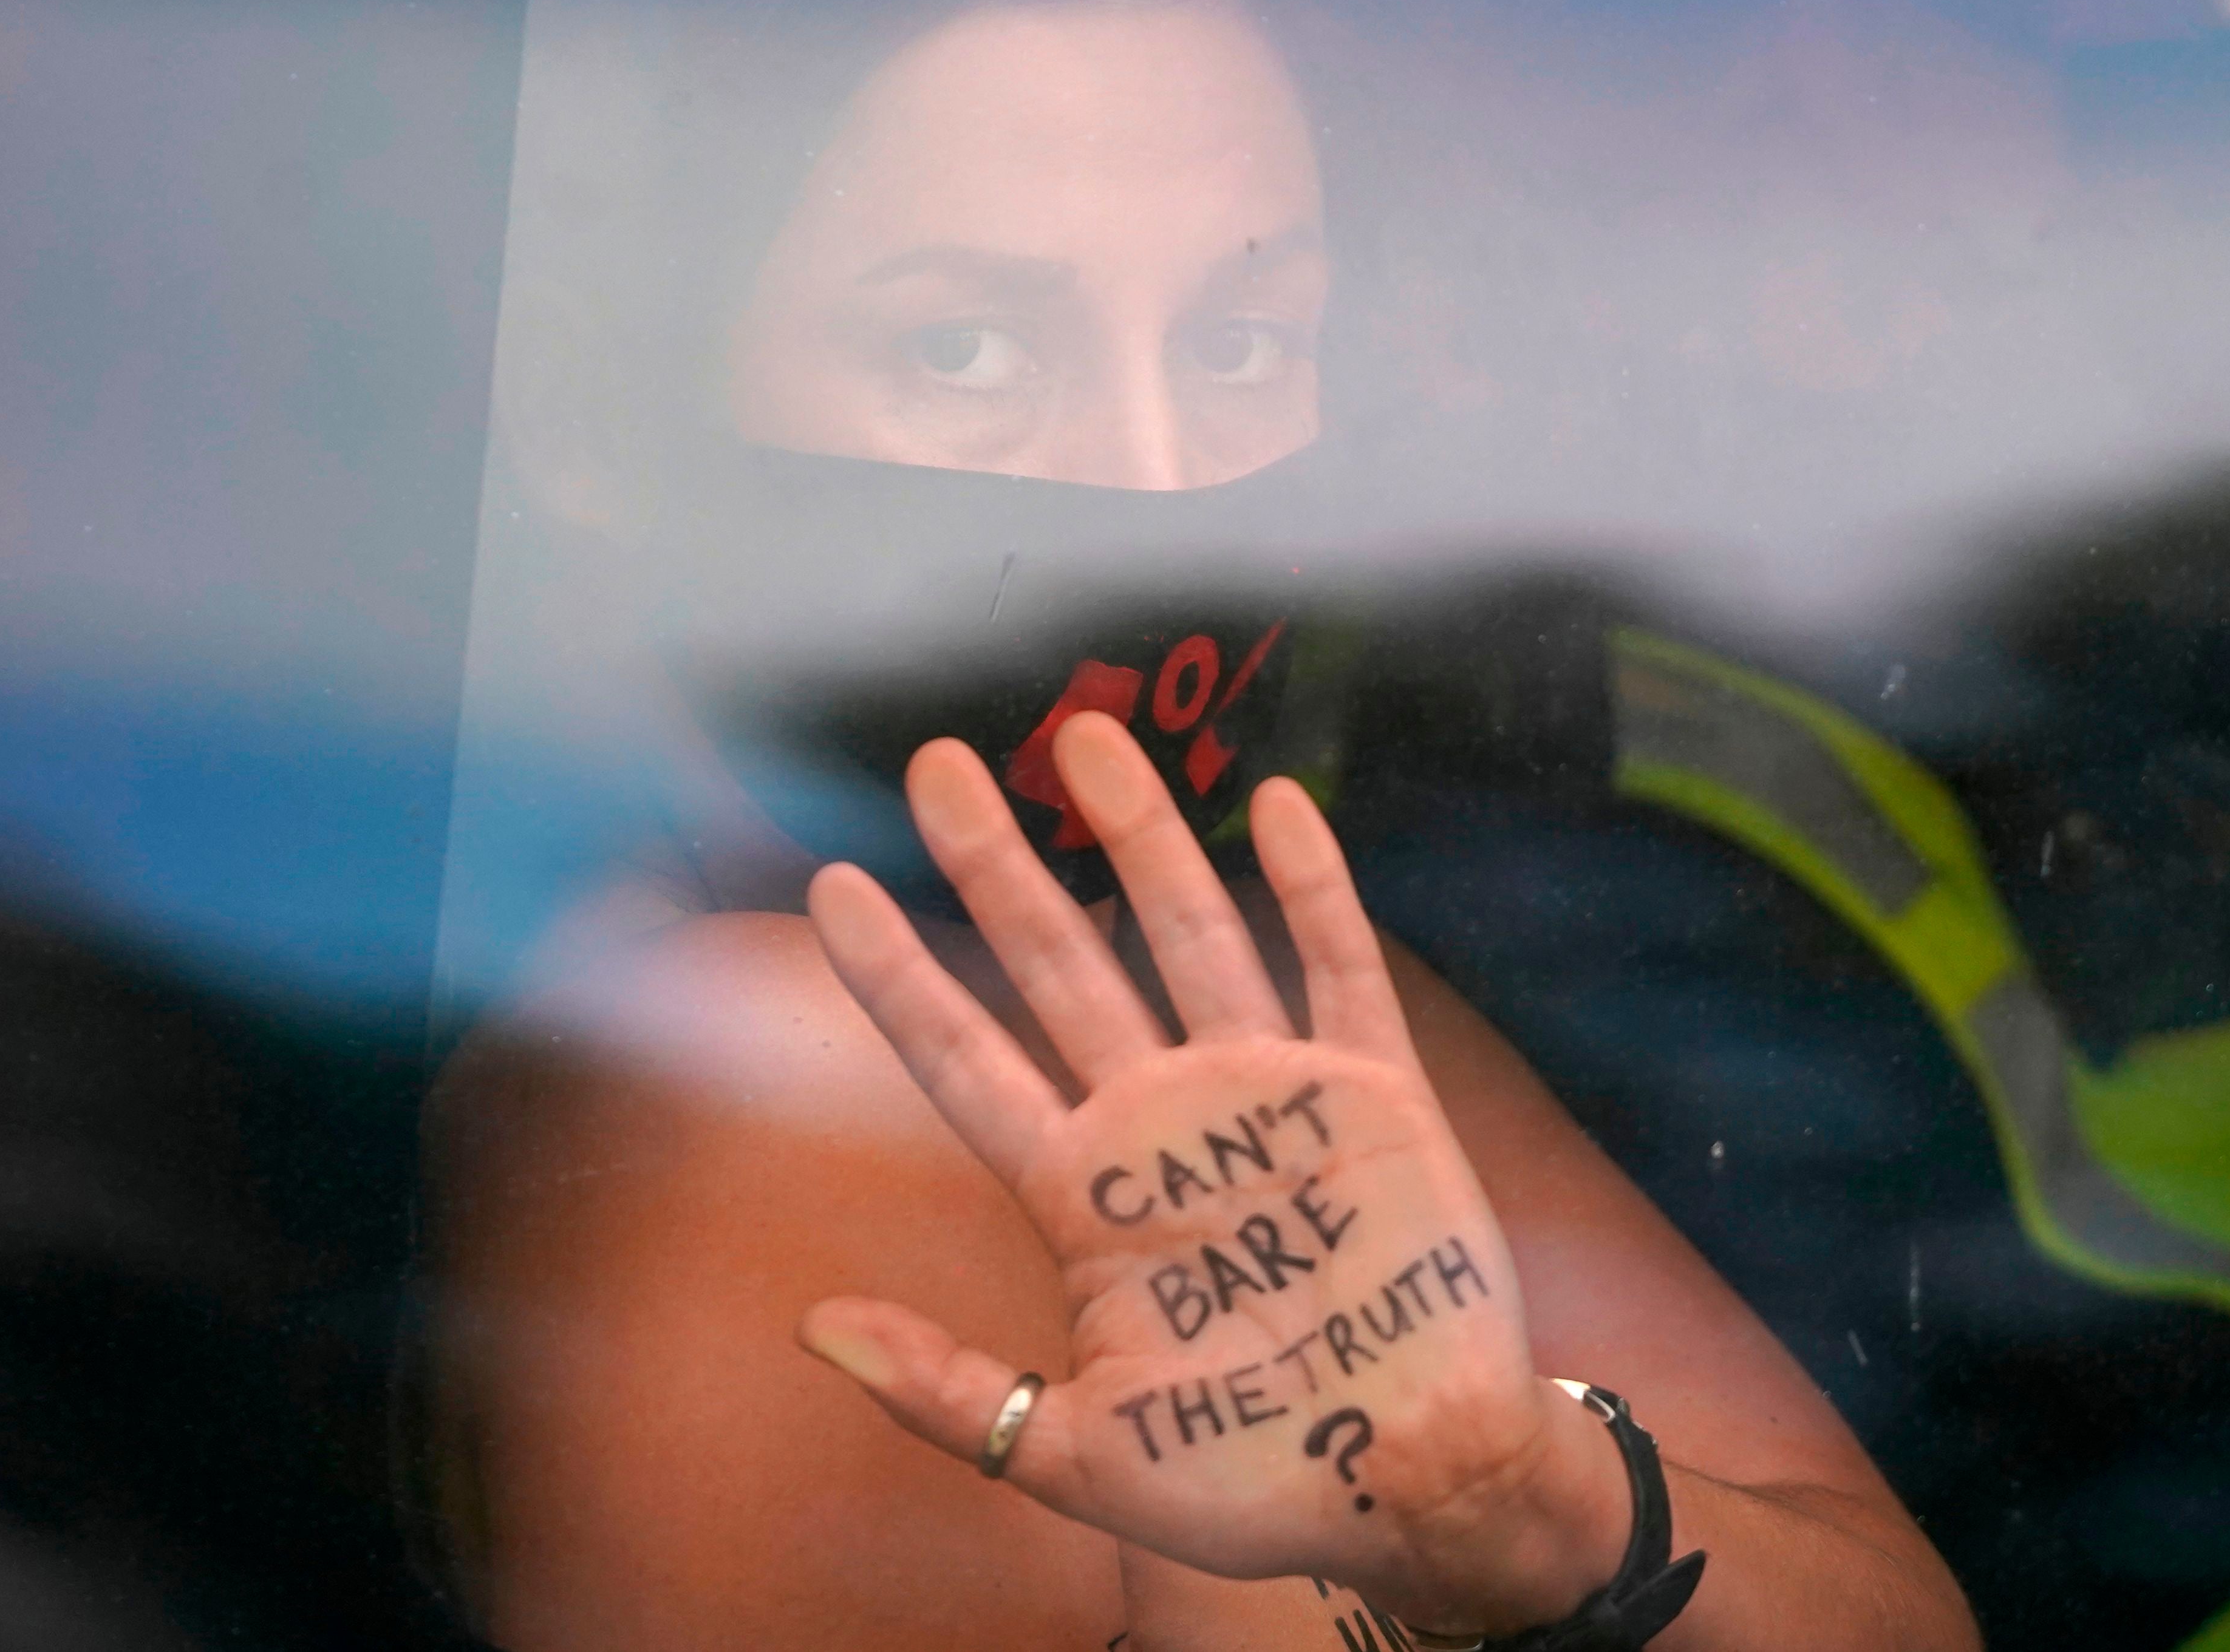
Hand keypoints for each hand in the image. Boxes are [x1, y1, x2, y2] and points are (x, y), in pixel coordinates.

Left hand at [798, 714, 1625, 1630]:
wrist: (1419, 1490)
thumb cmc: (1251, 1485)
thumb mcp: (1079, 1459)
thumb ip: (949, 1393)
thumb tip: (809, 1330)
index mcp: (1083, 1199)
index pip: (963, 1059)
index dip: (897, 975)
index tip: (827, 885)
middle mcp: (1162, 1123)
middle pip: (1057, 963)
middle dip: (997, 863)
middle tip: (938, 765)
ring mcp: (1269, 1098)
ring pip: (1188, 935)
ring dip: (1140, 837)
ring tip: (1090, 738)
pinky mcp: (1375, 1098)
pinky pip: (1338, 970)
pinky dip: (1313, 887)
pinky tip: (1275, 804)